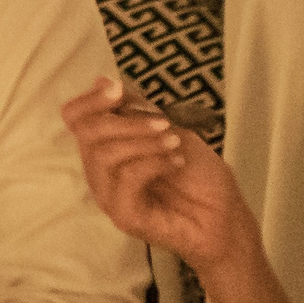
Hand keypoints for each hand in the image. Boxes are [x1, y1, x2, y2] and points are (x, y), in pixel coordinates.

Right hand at [61, 75, 254, 272]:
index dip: (90, 100)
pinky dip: (153, 162)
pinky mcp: (123, 215)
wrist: (228, 221)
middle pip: (86, 133)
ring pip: (104, 155)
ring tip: (175, 143)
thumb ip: (136, 110)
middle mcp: (100, 172)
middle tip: (163, 122)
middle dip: (126, 121)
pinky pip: (126, 178)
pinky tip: (176, 162)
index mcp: (106, 149)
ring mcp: (109, 195)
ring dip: (143, 141)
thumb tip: (102, 81)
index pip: (75, 119)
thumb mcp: (171, 130)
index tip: (117, 89)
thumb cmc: (201, 179)